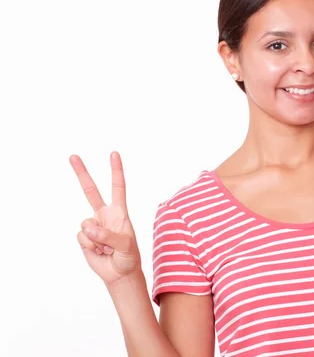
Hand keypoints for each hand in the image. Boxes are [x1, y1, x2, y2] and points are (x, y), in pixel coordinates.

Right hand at [71, 151, 140, 285]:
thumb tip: (90, 229)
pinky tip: (99, 251)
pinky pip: (82, 237)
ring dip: (96, 239)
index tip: (114, 153)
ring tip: (107, 248)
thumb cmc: (128, 256)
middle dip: (82, 173)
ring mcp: (93, 225)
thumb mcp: (125, 245)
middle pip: (91, 191)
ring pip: (86, 224)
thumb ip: (109, 236)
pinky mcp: (84, 237)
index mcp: (119, 211)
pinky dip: (90, 246)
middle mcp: (105, 214)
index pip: (118, 187)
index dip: (116, 170)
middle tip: (73, 155)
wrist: (119, 273)